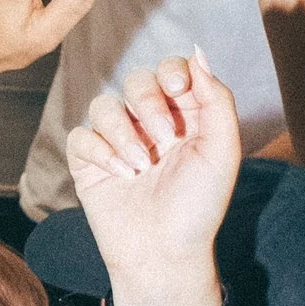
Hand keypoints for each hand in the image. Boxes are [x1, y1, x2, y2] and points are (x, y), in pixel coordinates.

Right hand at [64, 53, 242, 305]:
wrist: (164, 254)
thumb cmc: (198, 207)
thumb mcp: (222, 151)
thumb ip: (216, 98)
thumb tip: (198, 51)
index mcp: (185, 117)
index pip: (172, 70)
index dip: (173, 72)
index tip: (179, 90)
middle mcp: (149, 123)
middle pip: (137, 80)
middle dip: (149, 104)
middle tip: (165, 141)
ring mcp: (117, 141)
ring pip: (104, 104)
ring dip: (123, 133)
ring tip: (141, 167)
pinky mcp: (89, 162)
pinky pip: (81, 135)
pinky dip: (100, 153)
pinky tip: (121, 177)